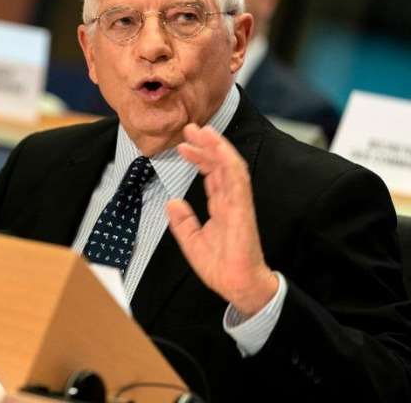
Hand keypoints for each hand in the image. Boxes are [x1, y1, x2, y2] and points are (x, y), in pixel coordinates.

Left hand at [166, 123, 277, 315]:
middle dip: (206, 145)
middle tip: (190, 128)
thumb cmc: (220, 267)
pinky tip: (218, 149)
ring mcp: (238, 203)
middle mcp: (231, 200)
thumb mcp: (192, 242)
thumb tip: (172, 203)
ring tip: (203, 131)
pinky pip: (238, 181)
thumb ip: (183, 222)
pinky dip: (229, 162)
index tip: (182, 146)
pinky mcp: (243, 210)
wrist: (237, 287)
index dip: (198, 157)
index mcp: (221, 206)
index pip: (211, 174)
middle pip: (219, 165)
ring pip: (230, 166)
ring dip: (217, 146)